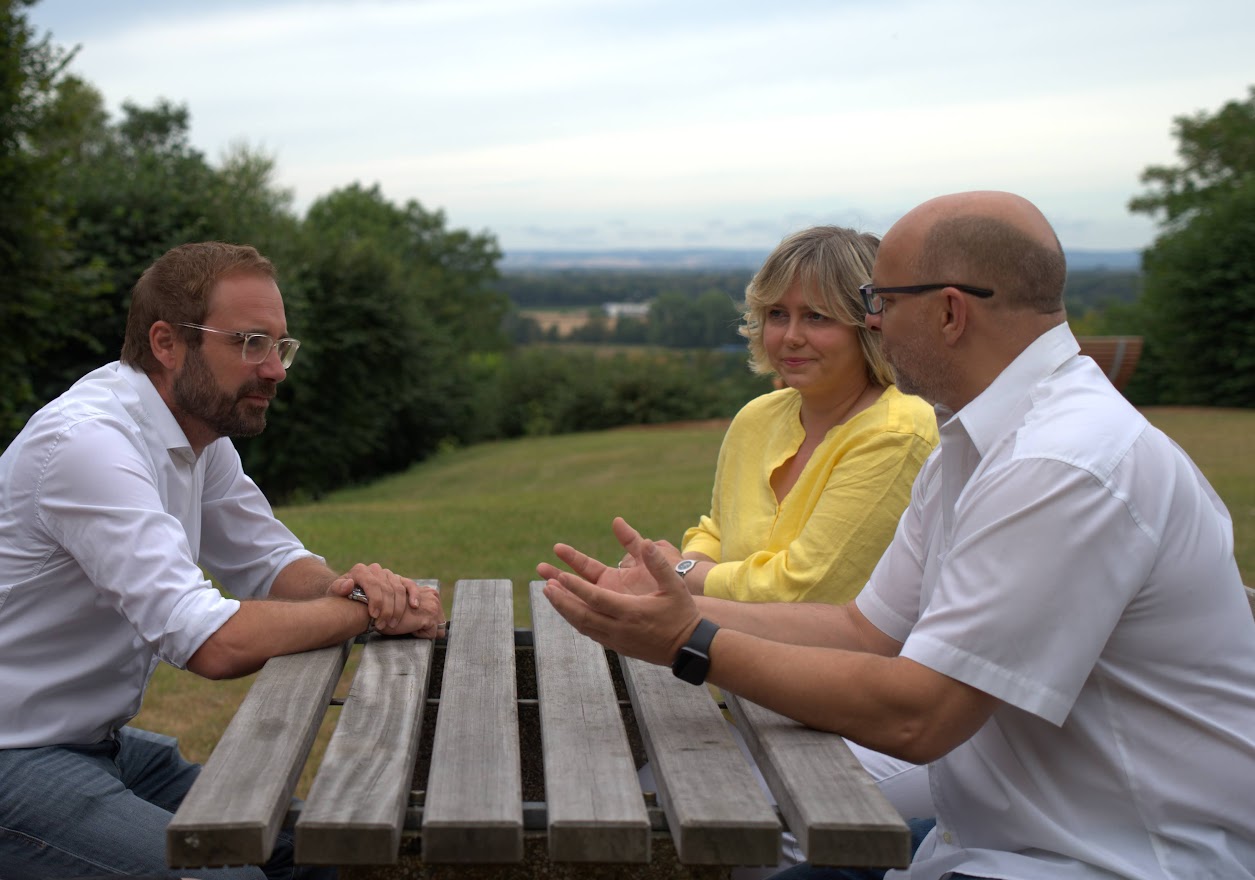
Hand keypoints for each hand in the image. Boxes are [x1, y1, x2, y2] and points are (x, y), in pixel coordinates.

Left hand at [326, 563, 434, 630]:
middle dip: (386, 609)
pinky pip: (409, 585)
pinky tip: (414, 605)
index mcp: (360, 570)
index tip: (374, 615)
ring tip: (392, 624)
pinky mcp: (398, 579)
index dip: (376, 600)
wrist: (349, 594)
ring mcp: (388, 574)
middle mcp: (375, 569)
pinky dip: (413, 594)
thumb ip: (338, 588)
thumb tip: (348, 584)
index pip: (373, 584)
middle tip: (382, 625)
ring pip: (398, 590)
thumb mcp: (334, 593)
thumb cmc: (341, 596)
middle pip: (387, 589)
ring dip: (397, 608)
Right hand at [383, 585, 444, 638]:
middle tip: (409, 620)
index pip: (439, 615)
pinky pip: (430, 635)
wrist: (379, 610)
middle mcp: (434, 596)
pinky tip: (408, 625)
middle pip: (441, 622)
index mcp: (430, 592)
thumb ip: (421, 606)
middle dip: (426, 626)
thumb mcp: (410, 604)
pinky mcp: (430, 617)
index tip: (412, 617)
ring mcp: (434, 606)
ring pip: (436, 629)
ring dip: (422, 630)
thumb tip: (433, 622)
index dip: (425, 621)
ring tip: (408, 622)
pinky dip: (419, 634)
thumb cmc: (390, 609)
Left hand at [539, 518, 700, 666]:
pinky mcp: (618, 647)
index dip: (575, 588)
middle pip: (582, 615)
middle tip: (545, 586)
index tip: (558, 578)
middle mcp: (620, 628)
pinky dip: (577, 620)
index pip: (595, 598)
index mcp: (631, 611)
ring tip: (550, 595)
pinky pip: (591, 633)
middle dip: (561, 600)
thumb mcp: (674, 586)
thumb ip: (658, 563)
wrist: (689, 649)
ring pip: (583, 625)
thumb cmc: (682, 614)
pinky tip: (569, 611)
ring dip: (565, 610)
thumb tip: (645, 542)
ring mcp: (617, 640)